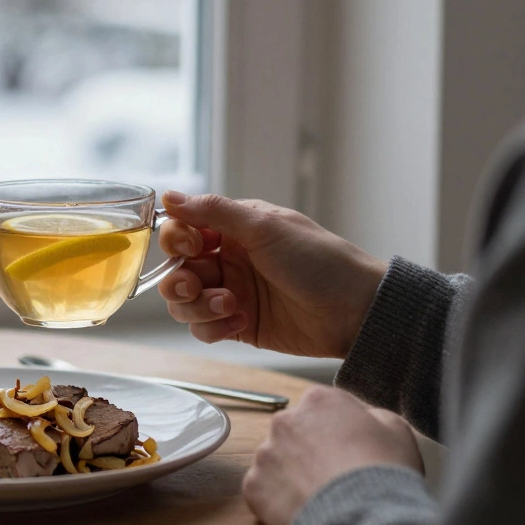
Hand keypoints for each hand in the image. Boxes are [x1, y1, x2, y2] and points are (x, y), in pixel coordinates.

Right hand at [158, 192, 387, 358]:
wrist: (354, 310)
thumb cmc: (318, 260)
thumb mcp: (265, 227)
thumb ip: (214, 211)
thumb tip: (169, 196)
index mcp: (234, 229)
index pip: (183, 230)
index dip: (177, 240)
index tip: (192, 247)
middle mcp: (229, 260)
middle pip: (176, 269)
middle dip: (179, 279)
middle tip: (195, 284)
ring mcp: (232, 293)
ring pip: (184, 302)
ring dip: (197, 305)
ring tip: (229, 305)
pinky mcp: (237, 325)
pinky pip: (203, 328)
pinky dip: (213, 326)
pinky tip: (240, 320)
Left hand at [243, 387, 423, 524]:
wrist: (363, 518)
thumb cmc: (382, 472)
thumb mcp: (396, 429)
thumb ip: (372, 415)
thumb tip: (362, 419)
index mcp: (318, 400)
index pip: (321, 409)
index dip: (336, 432)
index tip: (346, 449)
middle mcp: (284, 421)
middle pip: (294, 433)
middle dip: (308, 451)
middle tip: (331, 475)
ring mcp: (265, 453)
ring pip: (276, 462)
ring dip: (292, 475)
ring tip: (320, 496)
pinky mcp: (253, 486)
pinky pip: (264, 490)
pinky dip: (279, 500)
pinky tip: (303, 509)